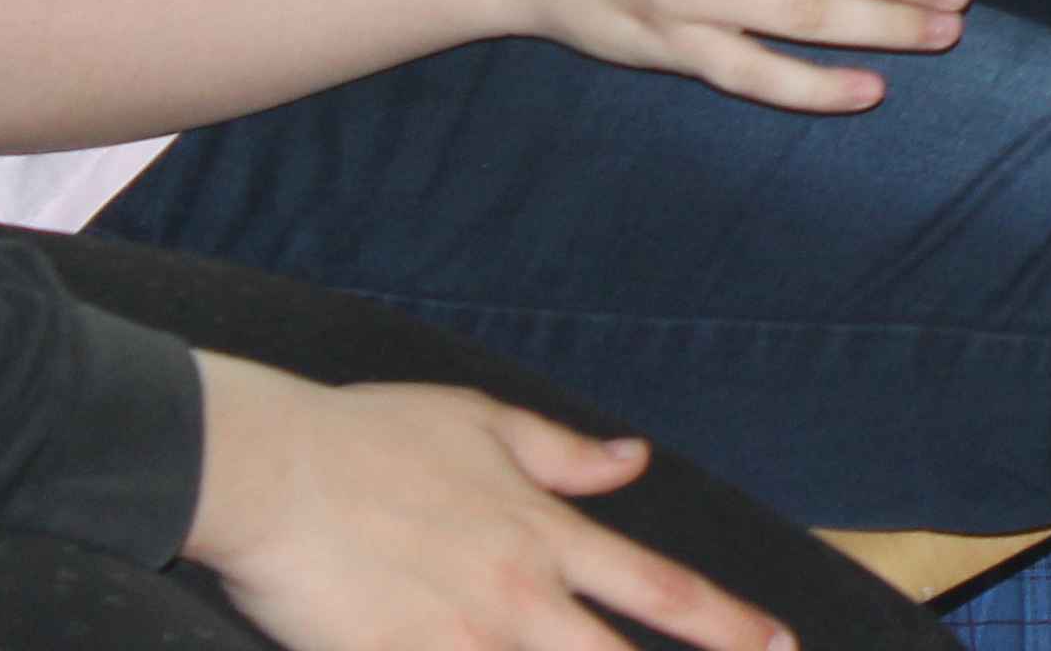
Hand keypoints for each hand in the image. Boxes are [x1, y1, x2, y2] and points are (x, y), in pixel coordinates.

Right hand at [187, 355, 792, 650]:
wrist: (271, 472)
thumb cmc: (369, 438)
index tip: (780, 644)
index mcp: (544, 535)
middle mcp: (518, 600)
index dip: (727, 624)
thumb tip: (633, 459)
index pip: (659, 589)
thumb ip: (563, 453)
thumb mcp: (481, 422)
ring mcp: (462, 645)